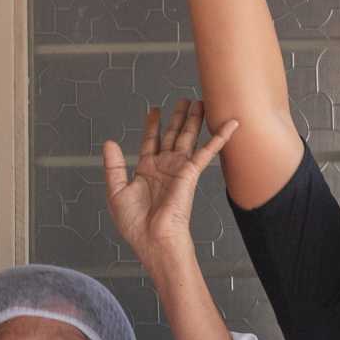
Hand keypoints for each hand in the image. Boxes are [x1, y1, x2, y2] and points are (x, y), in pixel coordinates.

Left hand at [102, 100, 237, 263]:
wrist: (153, 239)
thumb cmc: (135, 224)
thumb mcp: (116, 192)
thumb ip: (113, 166)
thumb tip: (109, 143)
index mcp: (146, 171)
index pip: (151, 141)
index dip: (152, 125)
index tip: (154, 110)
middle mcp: (164, 167)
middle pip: (173, 135)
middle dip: (178, 117)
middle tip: (184, 101)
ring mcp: (179, 169)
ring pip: (188, 137)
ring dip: (194, 120)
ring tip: (199, 102)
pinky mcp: (191, 174)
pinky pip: (207, 152)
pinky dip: (219, 137)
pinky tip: (229, 124)